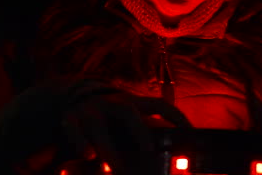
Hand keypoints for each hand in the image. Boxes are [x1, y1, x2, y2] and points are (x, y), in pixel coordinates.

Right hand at [58, 80, 190, 172]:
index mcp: (132, 102)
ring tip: (116, 166)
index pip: (159, 105)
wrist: (70, 95)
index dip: (176, 117)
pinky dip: (80, 142)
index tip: (191, 132)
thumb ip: (145, 130)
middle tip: (148, 151)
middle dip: (138, 131)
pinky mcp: (70, 118)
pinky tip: (88, 155)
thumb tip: (175, 154)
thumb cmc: (109, 115)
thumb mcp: (128, 116)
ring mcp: (90, 110)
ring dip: (107, 147)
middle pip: (127, 112)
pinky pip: (73, 129)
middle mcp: (112, 103)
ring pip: (98, 125)